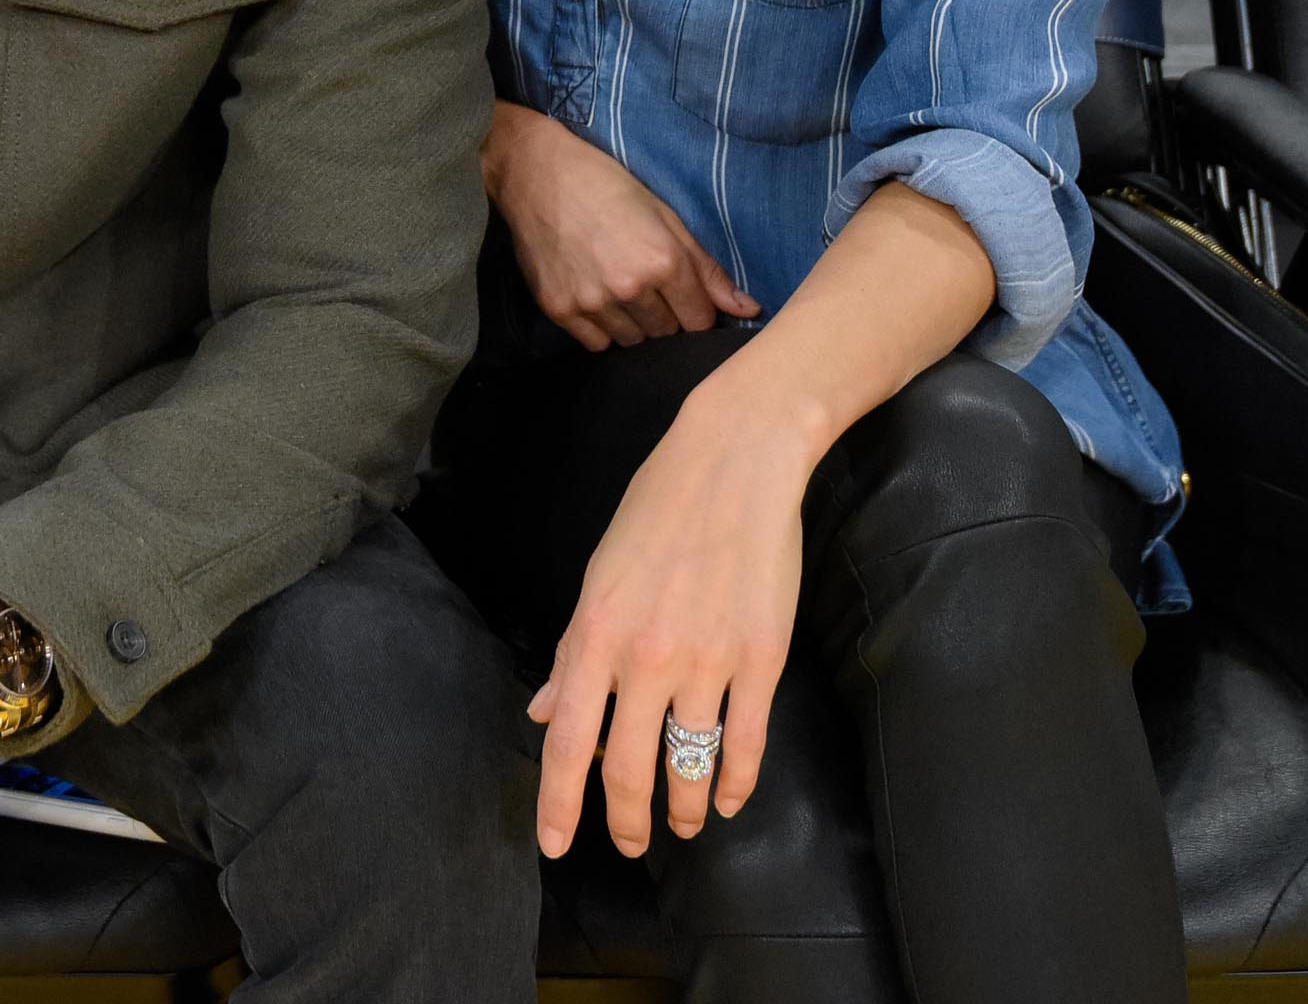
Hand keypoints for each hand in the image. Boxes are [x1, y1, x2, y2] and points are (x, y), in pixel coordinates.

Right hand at [485, 102, 759, 348]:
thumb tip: (749, 310)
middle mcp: (629, 287)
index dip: (697, 309)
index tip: (684, 295)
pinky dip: (602, 327)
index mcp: (662, 260)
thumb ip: (707, 269)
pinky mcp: (559, 308)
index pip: (699, 320)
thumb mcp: (665, 215)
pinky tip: (596, 295)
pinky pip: (596, 343)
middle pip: (666, 333)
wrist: (536, 173)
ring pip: (632, 341)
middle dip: (665, 315)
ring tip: (619, 285)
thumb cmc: (606, 185)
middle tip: (646, 282)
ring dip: (634, 323)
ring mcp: (591, 301)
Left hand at [533, 385, 810, 858]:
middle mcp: (646, 656)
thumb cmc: (658, 509)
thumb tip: (546, 714)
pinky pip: (746, 743)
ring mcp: (707, 660)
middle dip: (625, 821)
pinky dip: (737, 783)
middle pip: (627, 768)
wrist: (736, 462)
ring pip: (689, 766)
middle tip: (628, 843)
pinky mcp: (761, 657)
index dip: (559, 804)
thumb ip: (574, 654)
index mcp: (596, 632)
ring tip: (684, 825)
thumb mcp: (599, 576)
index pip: (567, 741)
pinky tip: (729, 800)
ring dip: (683, 809)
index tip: (557, 846)